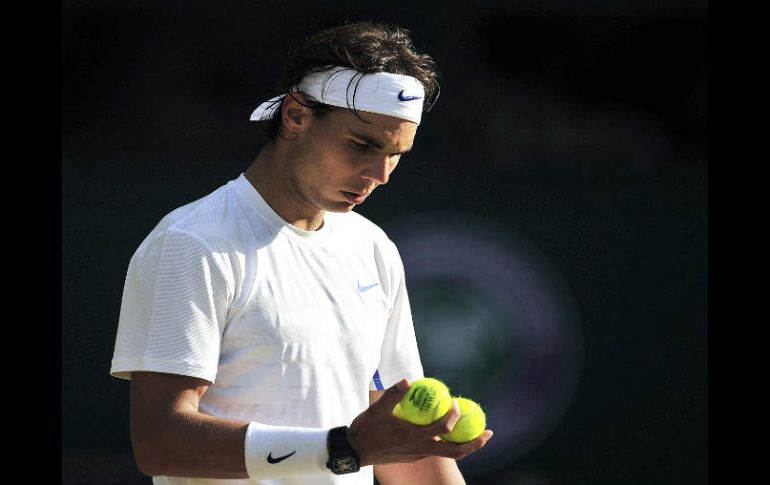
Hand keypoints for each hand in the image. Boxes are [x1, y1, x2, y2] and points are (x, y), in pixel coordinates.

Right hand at [347, 378, 493, 465]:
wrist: (354, 451)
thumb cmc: (365, 429)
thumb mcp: (377, 410)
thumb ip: (393, 395)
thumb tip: (408, 380)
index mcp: (413, 437)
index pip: (442, 427)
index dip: (453, 415)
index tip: (455, 402)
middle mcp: (420, 450)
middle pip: (456, 452)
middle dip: (475, 443)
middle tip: (489, 432)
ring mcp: (418, 455)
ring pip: (448, 453)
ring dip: (465, 445)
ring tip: (478, 433)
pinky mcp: (414, 456)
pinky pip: (437, 450)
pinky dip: (448, 441)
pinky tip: (447, 429)